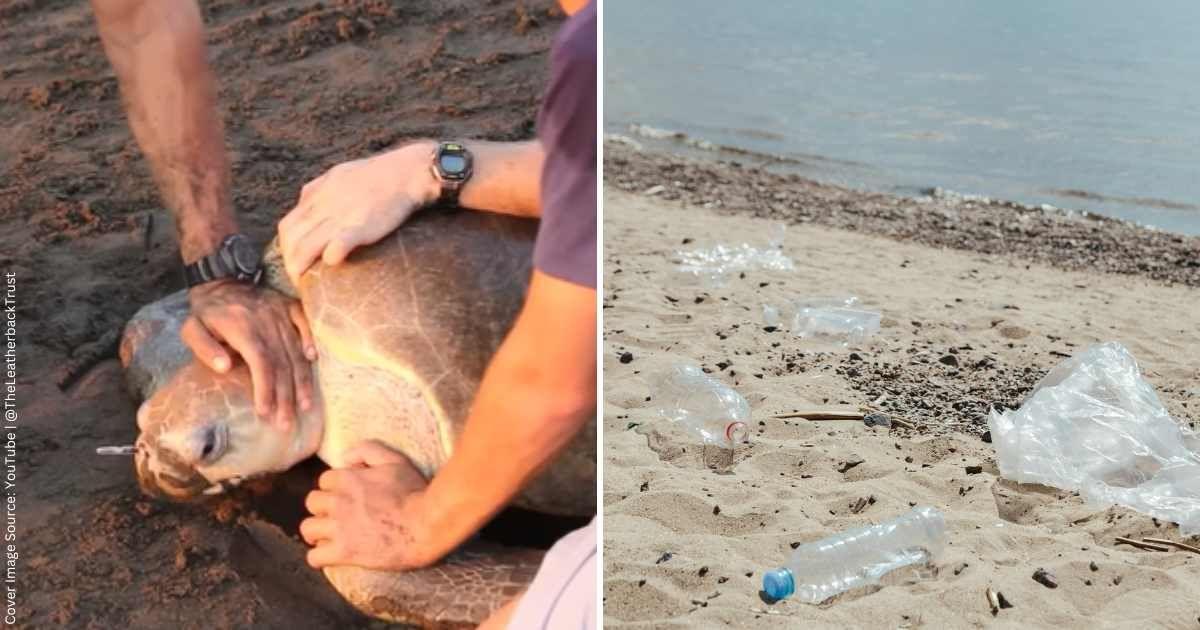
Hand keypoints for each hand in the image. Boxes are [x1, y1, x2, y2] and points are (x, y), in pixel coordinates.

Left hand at [182, 280, 315, 427]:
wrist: (219, 279)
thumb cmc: (206, 312)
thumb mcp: (191, 328)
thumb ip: (204, 348)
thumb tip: (225, 368)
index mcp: (242, 327)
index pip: (260, 364)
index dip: (266, 390)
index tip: (266, 413)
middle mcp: (265, 321)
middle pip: (281, 364)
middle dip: (286, 396)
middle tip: (287, 423)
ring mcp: (280, 312)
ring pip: (295, 351)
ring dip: (301, 380)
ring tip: (305, 405)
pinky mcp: (289, 306)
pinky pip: (304, 323)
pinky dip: (310, 341)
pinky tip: (313, 360)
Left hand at [278, 142, 440, 286]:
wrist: (407, 172)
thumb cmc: (377, 174)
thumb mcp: (339, 174)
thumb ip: (319, 190)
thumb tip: (304, 202)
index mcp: (317, 193)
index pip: (287, 226)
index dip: (286, 247)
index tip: (294, 261)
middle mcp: (324, 205)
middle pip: (291, 238)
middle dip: (289, 262)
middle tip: (298, 278)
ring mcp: (341, 215)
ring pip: (305, 245)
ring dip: (299, 267)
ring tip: (305, 284)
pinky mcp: (361, 225)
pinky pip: (337, 243)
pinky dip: (329, 256)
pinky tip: (331, 263)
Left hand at [301, 440, 438, 570]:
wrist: (427, 525)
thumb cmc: (414, 492)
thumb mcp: (395, 460)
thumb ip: (367, 450)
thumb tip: (345, 459)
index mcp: (348, 479)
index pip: (324, 481)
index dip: (335, 488)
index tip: (347, 496)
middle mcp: (338, 502)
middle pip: (312, 503)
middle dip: (323, 508)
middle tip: (337, 516)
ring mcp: (339, 528)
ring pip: (308, 529)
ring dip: (317, 532)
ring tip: (329, 536)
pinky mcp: (344, 552)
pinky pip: (315, 557)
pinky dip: (320, 557)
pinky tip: (331, 556)